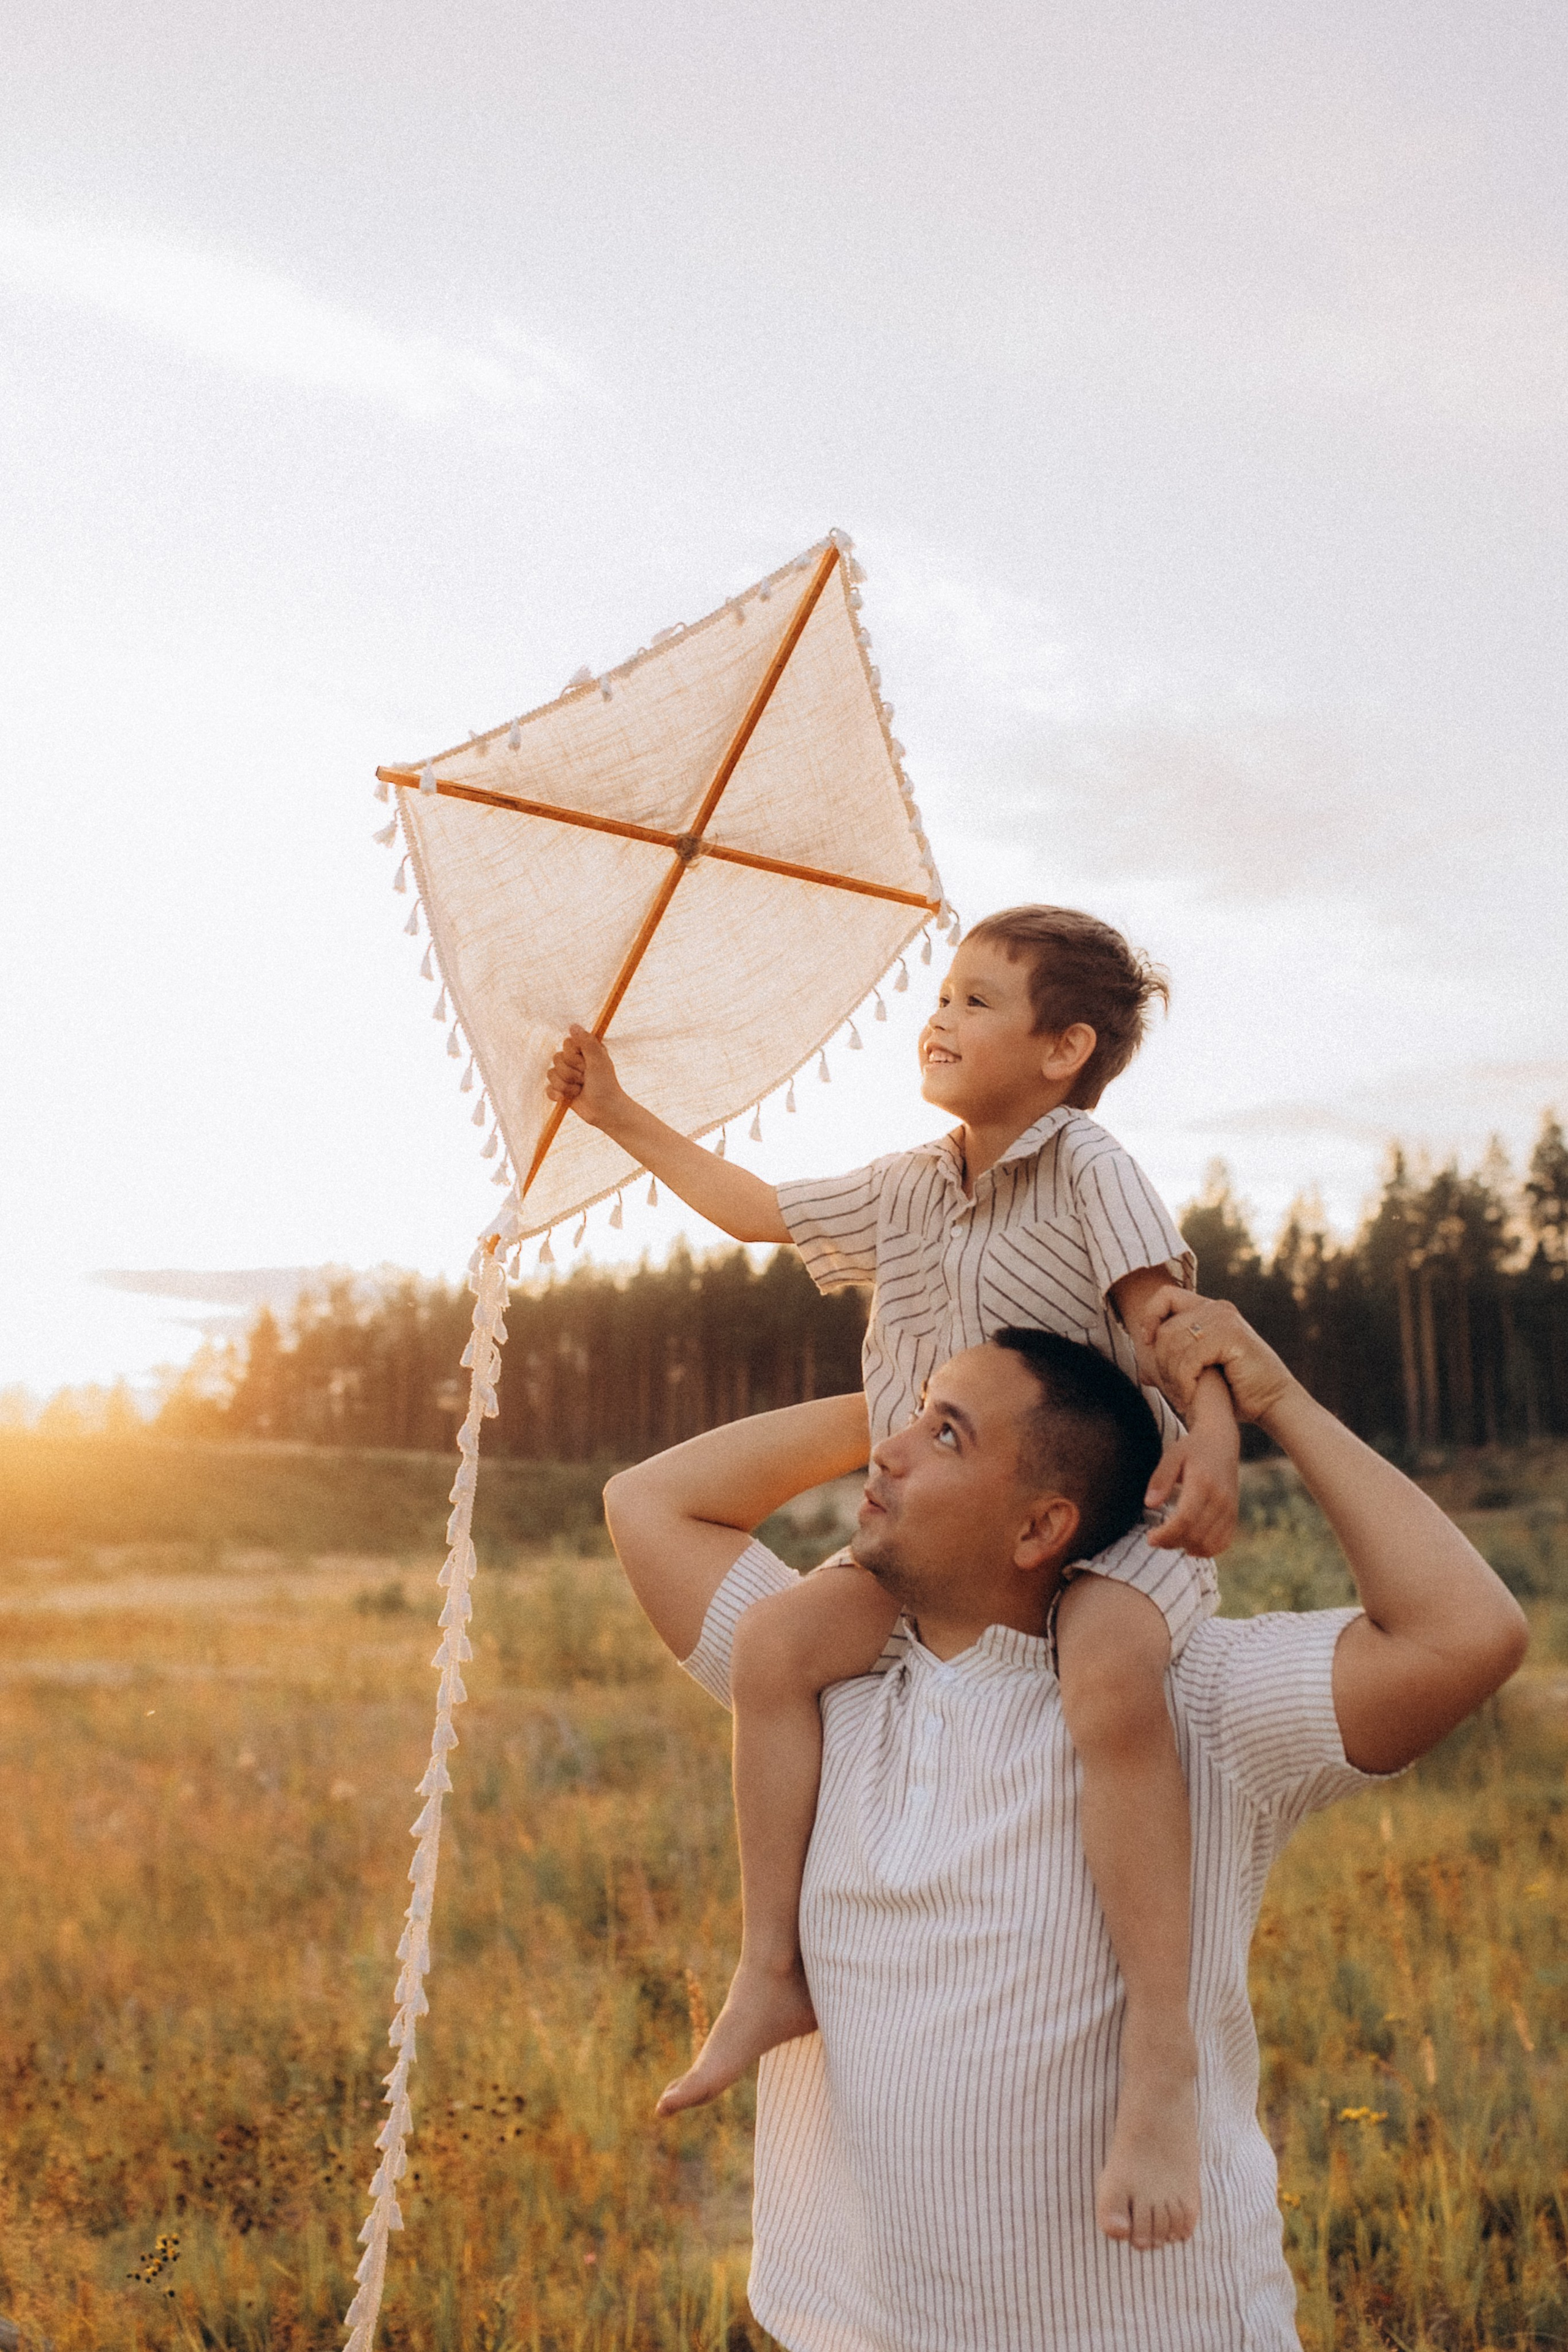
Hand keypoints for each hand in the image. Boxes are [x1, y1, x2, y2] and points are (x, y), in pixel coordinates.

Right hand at [545, 1025, 626, 1129]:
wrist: (605, 1111)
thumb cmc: (606, 1085)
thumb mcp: (599, 1060)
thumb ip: (587, 1042)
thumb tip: (573, 1025)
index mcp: (585, 1051)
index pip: (567, 1043)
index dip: (574, 1055)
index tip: (587, 1064)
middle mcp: (575, 1061)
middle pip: (557, 1058)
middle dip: (571, 1072)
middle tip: (586, 1079)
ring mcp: (567, 1076)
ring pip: (551, 1073)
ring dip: (566, 1085)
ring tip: (580, 1090)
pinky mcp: (562, 1090)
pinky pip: (548, 1088)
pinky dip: (556, 1094)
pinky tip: (564, 1098)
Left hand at [1143, 1289, 1296, 1429]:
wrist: (1271, 1402)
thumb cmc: (1235, 1391)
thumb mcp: (1196, 1375)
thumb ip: (1171, 1368)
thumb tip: (1142, 1371)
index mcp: (1208, 1310)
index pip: (1165, 1295)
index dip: (1150, 1317)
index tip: (1148, 1344)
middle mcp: (1216, 1308)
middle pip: (1164, 1328)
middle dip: (1160, 1364)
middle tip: (1171, 1392)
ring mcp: (1224, 1319)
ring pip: (1173, 1343)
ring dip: (1172, 1377)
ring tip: (1181, 1397)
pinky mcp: (1231, 1335)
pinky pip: (1189, 1357)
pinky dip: (1184, 1381)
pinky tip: (1191, 1396)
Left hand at [1145, 1420, 1238, 1554]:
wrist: (1221, 1442)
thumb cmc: (1192, 1448)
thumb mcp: (1172, 1456)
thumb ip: (1160, 1479)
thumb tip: (1150, 1504)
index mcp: (1202, 1483)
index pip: (1185, 1520)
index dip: (1166, 1534)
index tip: (1150, 1538)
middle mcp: (1220, 1499)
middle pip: (1196, 1535)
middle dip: (1172, 1543)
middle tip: (1155, 1539)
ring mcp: (1230, 1509)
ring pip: (1209, 1543)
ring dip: (1187, 1548)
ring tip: (1170, 1540)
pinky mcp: (1234, 1515)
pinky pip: (1223, 1542)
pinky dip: (1206, 1550)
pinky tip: (1189, 1544)